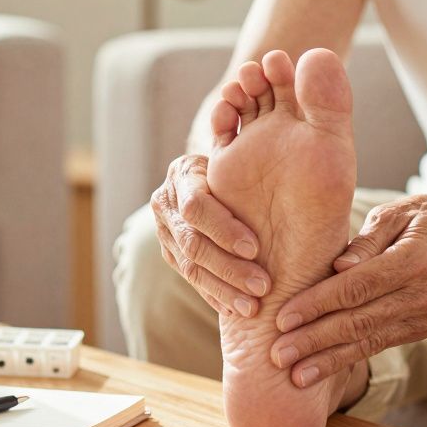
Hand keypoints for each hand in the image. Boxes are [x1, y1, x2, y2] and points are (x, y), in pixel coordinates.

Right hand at [151, 154, 271, 316]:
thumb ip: (239, 141)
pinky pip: (192, 280)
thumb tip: (232, 117)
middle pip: (193, 243)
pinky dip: (216, 295)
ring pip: (191, 267)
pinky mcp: (170, 255)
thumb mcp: (239, 148)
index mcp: (181, 174)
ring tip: (253, 308)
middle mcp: (165, 204)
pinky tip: (237, 309)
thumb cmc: (242, 161)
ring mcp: (164, 232)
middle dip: (228, 267)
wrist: (220, 178)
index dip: (224, 229)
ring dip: (224, 289)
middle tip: (262, 286)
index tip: (255, 248)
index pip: (196, 206)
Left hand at [268, 195, 426, 386]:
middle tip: (277, 355)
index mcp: (414, 259)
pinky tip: (319, 369)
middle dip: (314, 340)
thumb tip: (337, 267)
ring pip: (367, 341)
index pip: (357, 287)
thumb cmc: (423, 218)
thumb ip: (365, 240)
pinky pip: (378, 345)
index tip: (283, 318)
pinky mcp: (422, 330)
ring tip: (294, 375)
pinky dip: (346, 359)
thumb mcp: (396, 213)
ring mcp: (425, 317)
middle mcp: (423, 294)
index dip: (318, 304)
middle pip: (359, 321)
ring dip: (327, 360)